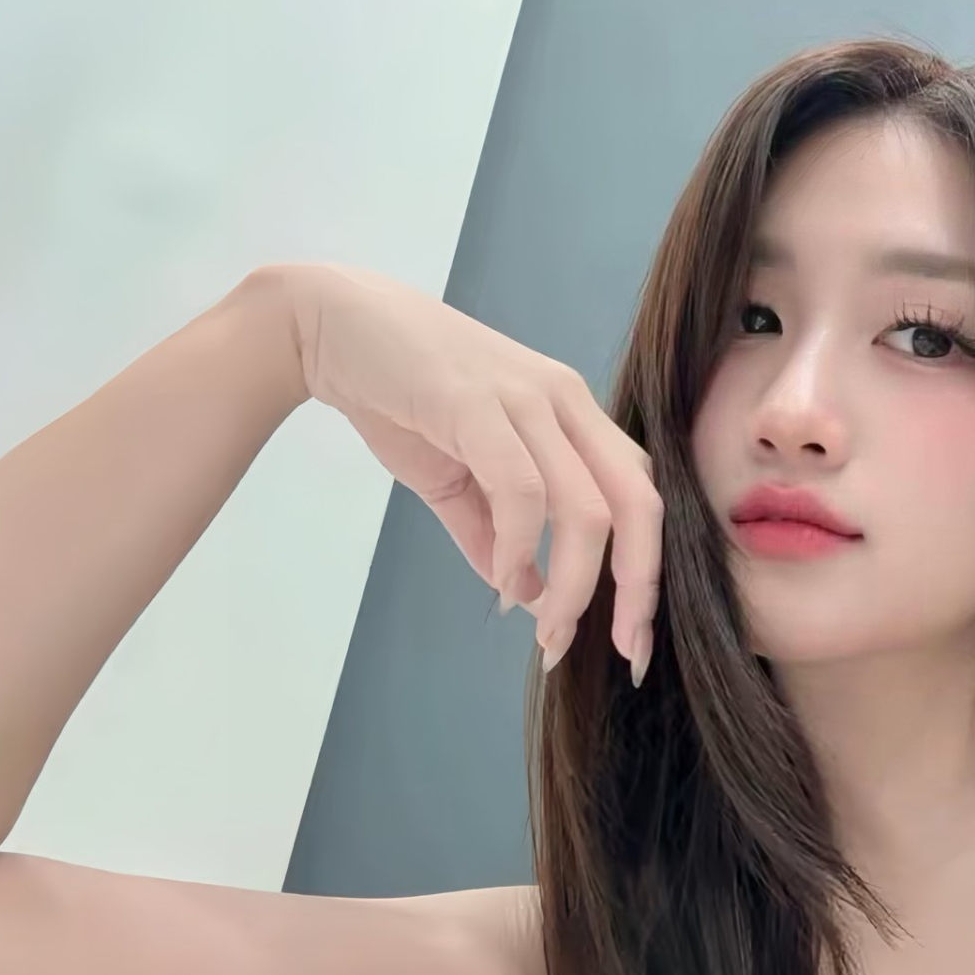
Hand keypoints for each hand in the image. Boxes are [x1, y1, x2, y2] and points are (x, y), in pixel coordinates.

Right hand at [277, 264, 658, 676]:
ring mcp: (527, 398)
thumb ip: (493, 534)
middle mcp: (566, 402)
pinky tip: (504, 582)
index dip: (647, 571)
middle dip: (637, 587)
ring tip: (548, 632)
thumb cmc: (399, 396)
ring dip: (574, 584)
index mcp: (574, 415)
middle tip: (622, 649)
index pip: (640, 496)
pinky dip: (520, 546)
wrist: (327, 324)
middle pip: (639, 504)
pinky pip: (522, 489)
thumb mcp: (457, 478)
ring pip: (587, 507)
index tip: (632, 639)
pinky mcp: (478, 402)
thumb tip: (523, 593)